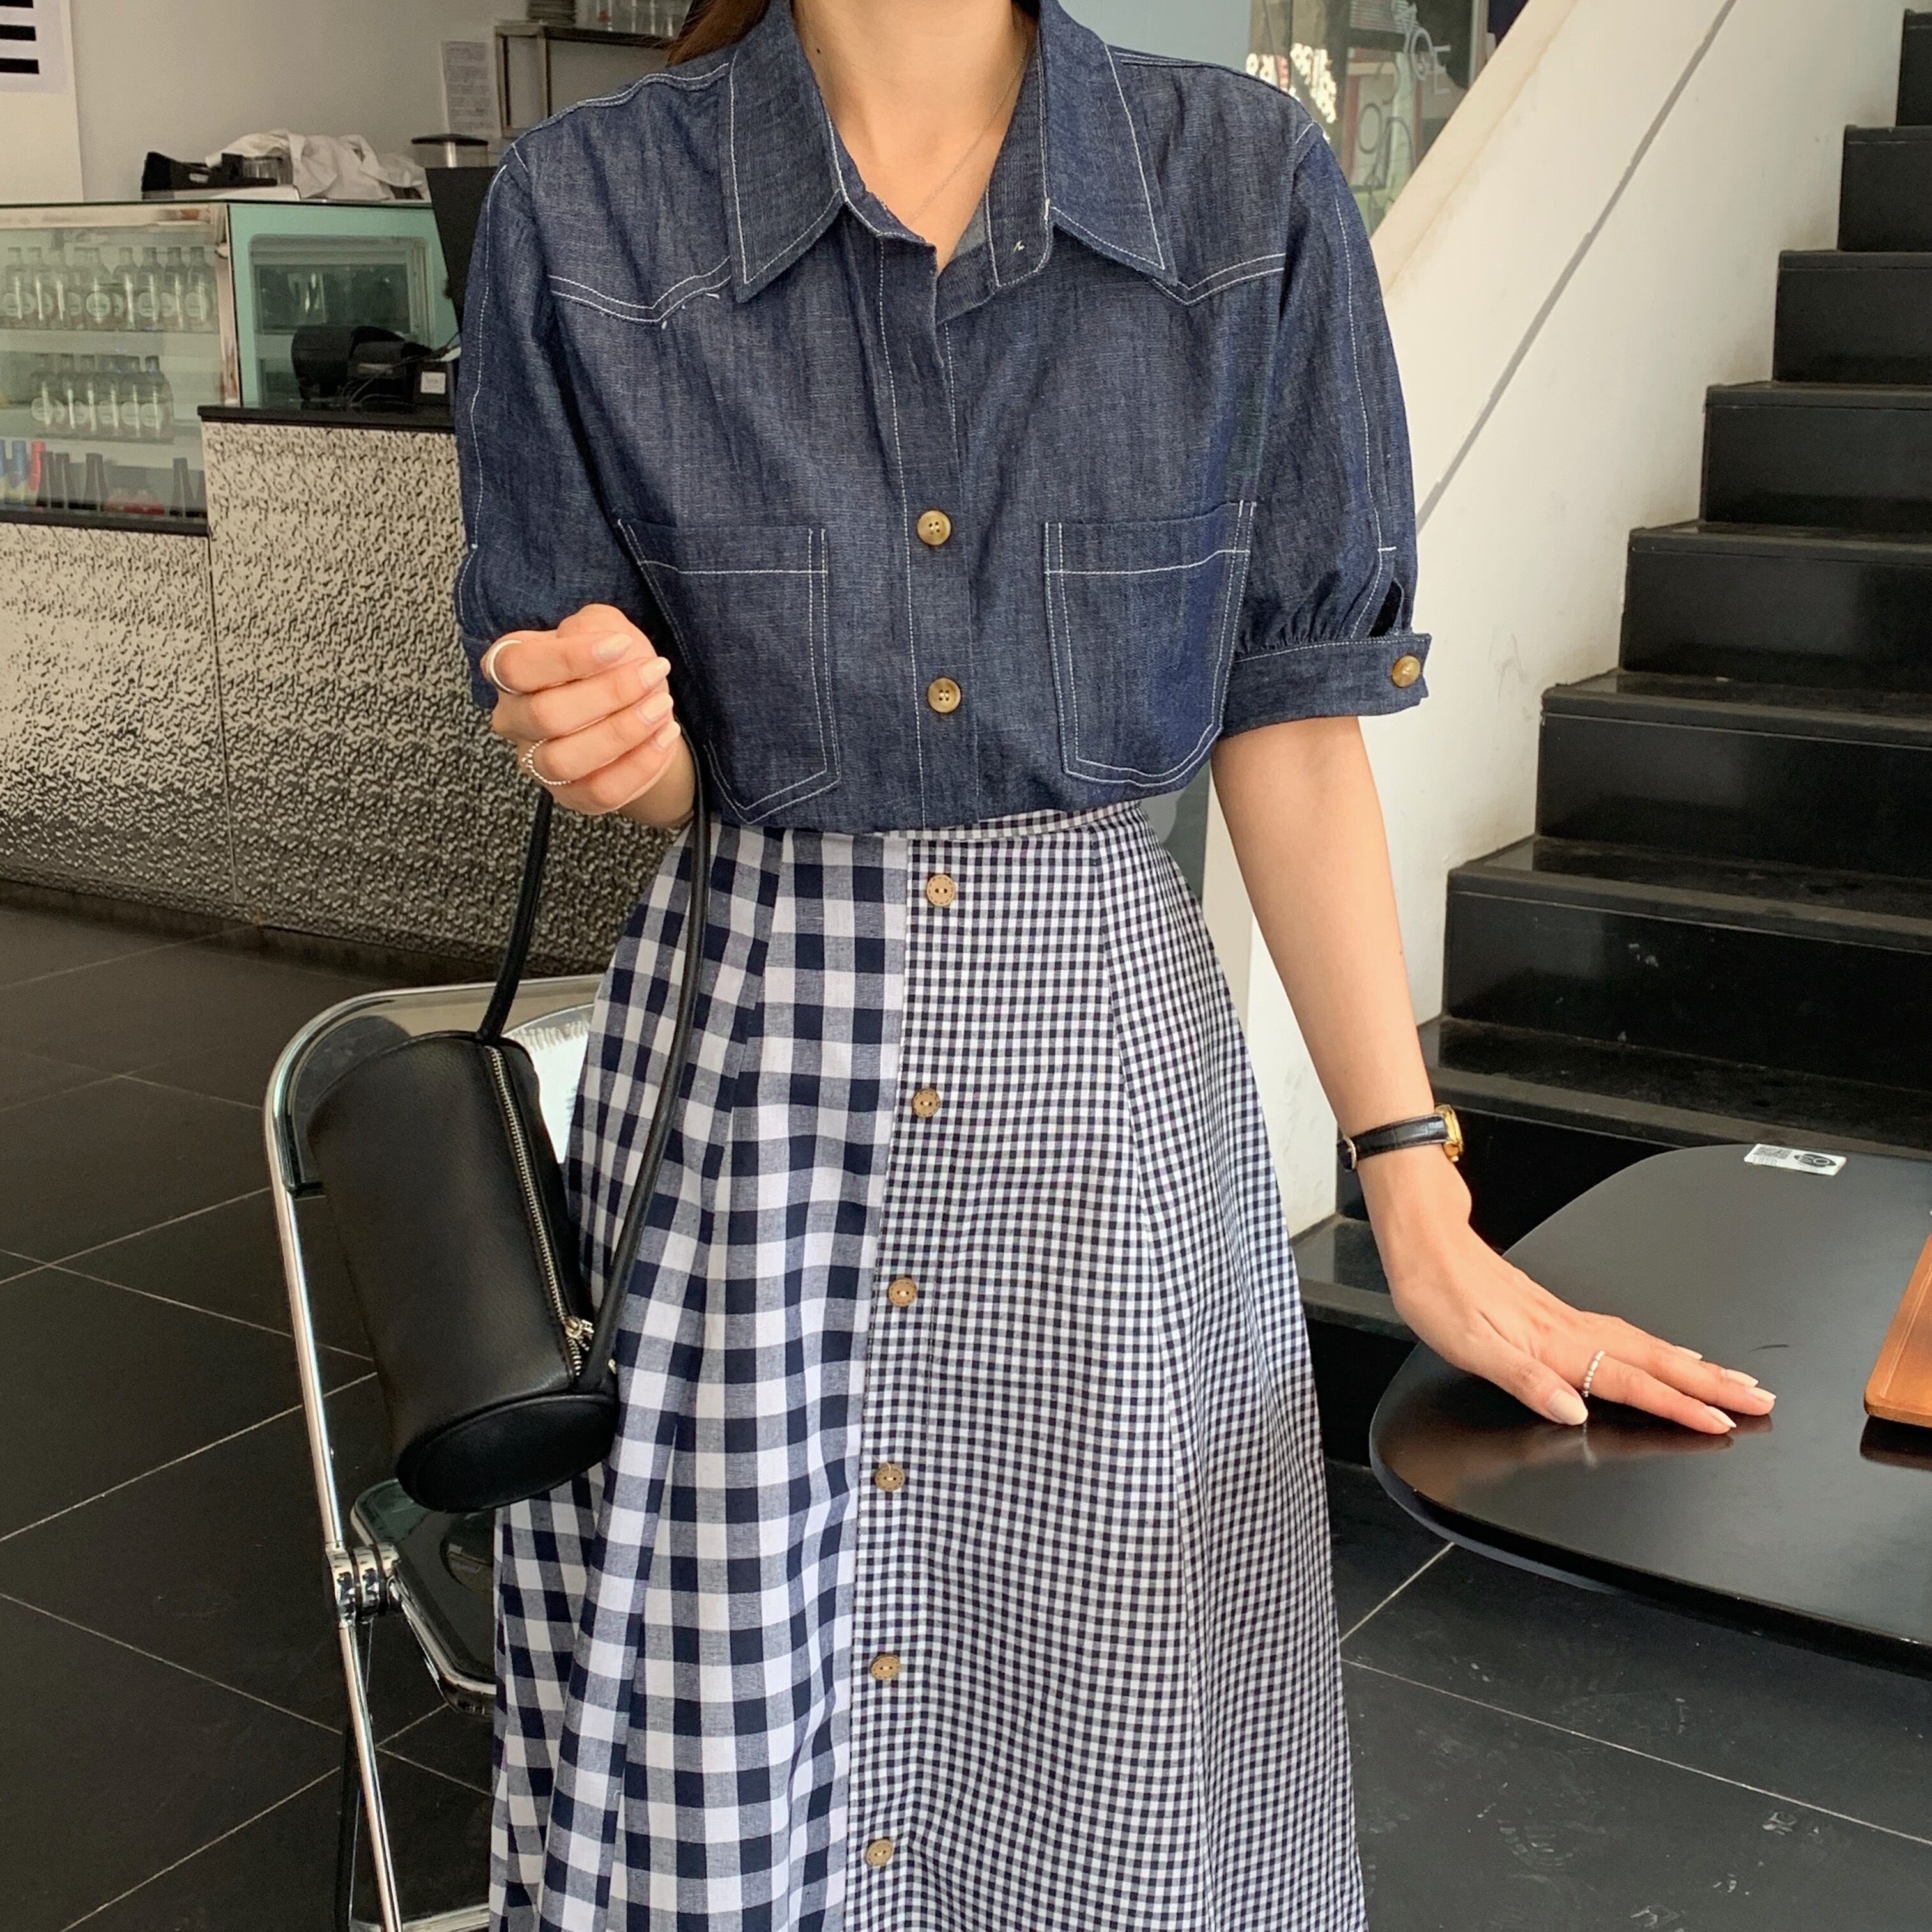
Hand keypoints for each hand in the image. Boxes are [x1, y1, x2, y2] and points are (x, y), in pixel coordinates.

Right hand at [480, 603, 692, 821]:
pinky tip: (665, 734)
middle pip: (544, 714)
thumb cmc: (612, 666)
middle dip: (608, 693)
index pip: (515, 666)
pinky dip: (640, 764)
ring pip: (565, 760)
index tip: (619, 645)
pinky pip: (601, 791)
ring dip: (622, 731)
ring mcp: (538, 764)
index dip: (567, 657)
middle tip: (653, 673)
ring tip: (661, 705)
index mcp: (509, 671)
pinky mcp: (571, 796)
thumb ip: (596, 626)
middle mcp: (514, 720)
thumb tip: (598, 641)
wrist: (638, 710)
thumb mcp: (605, 629)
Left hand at [1361, 1149, 1777, 1434]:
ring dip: (1692, 1366)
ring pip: (1644, 1344)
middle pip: (1654, 1359)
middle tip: (1760, 1399)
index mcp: (1553, 1343)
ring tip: (1731, 1381)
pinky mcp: (1553, 1310)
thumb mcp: (1469, 1347)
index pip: (1629, 1381)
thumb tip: (1572, 1410)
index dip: (1677, 1406)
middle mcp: (1567, 1328)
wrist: (1422, 1239)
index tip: (1722, 1423)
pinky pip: (1621, 1333)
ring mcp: (1564, 1317)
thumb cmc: (1438, 1292)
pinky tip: (1666, 1353)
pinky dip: (1656, 1348)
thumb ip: (1525, 1381)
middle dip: (1710, 1384)